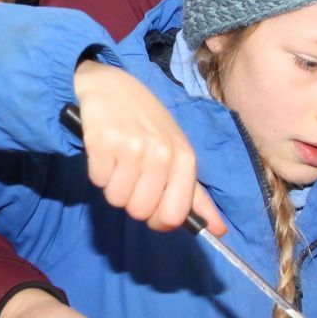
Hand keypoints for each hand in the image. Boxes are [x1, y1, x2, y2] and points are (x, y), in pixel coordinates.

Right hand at [70, 60, 225, 233]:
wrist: (111, 86)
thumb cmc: (147, 123)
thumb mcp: (177, 152)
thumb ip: (196, 194)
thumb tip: (219, 231)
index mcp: (184, 158)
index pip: (174, 215)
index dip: (158, 221)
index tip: (151, 209)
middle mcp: (161, 152)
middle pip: (140, 211)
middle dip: (131, 200)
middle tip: (131, 175)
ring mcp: (132, 146)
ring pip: (117, 199)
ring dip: (113, 185)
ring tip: (117, 160)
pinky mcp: (103, 141)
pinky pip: (97, 181)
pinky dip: (98, 171)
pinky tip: (105, 150)